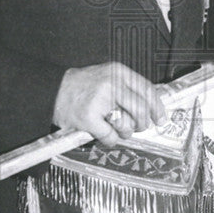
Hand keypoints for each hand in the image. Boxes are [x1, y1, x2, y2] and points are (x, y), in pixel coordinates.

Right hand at [52, 62, 166, 147]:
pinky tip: (104, 133)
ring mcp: (99, 100)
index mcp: (118, 72)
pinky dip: (110, 139)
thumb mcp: (108, 76)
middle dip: (143, 123)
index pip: (147, 89)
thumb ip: (128, 88)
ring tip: (114, 127)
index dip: (157, 107)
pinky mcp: (88, 117)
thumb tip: (152, 107)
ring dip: (125, 132)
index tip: (161, 118)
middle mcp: (111, 84)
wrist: (52, 90)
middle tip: (138, 127)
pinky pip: (111, 136)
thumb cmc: (83, 86)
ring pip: (127, 125)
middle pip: (141, 110)